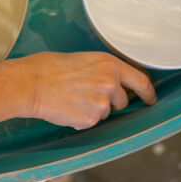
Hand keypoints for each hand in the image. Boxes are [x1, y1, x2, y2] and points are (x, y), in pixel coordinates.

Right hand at [14, 52, 156, 129]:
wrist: (30, 83)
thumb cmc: (48, 67)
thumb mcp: (82, 60)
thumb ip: (102, 71)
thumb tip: (112, 82)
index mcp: (109, 64)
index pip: (141, 81)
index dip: (148, 92)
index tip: (149, 98)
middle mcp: (111, 83)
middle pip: (122, 99)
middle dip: (110, 100)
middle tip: (86, 93)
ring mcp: (102, 103)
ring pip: (106, 112)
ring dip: (94, 109)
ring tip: (71, 98)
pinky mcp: (91, 119)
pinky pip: (92, 122)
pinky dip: (82, 118)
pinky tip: (67, 107)